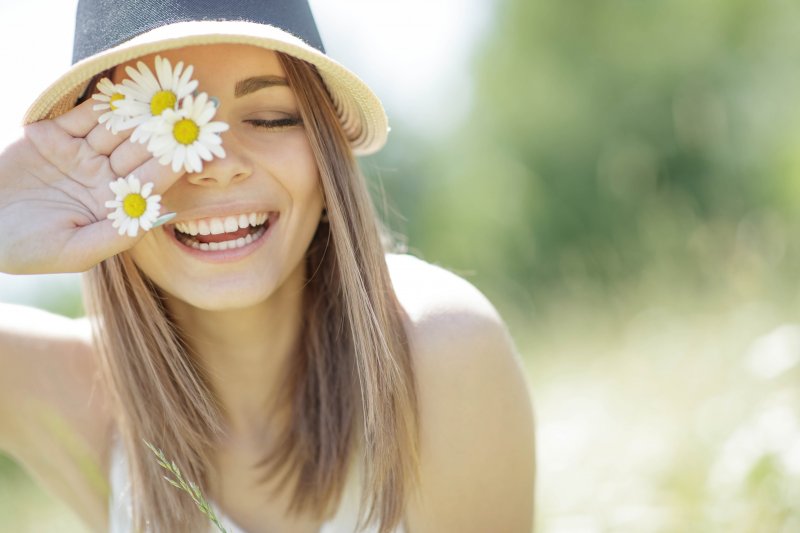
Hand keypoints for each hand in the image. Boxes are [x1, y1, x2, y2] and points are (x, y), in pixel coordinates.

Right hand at [0, 98, 182, 273]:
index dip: (173, 163)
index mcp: (115, 206)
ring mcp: (80, 155)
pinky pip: (82, 115)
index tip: (195, 146)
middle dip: (161, 131)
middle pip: (138, 150)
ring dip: (137, 111)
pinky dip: (102, 102)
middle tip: (188, 108)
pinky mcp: (53, 136)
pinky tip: (125, 88)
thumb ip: (116, 235)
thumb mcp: (73, 251)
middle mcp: (103, 178)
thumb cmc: (24, 249)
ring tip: (163, 91)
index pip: (151, 181)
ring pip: (114, 129)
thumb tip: (156, 218)